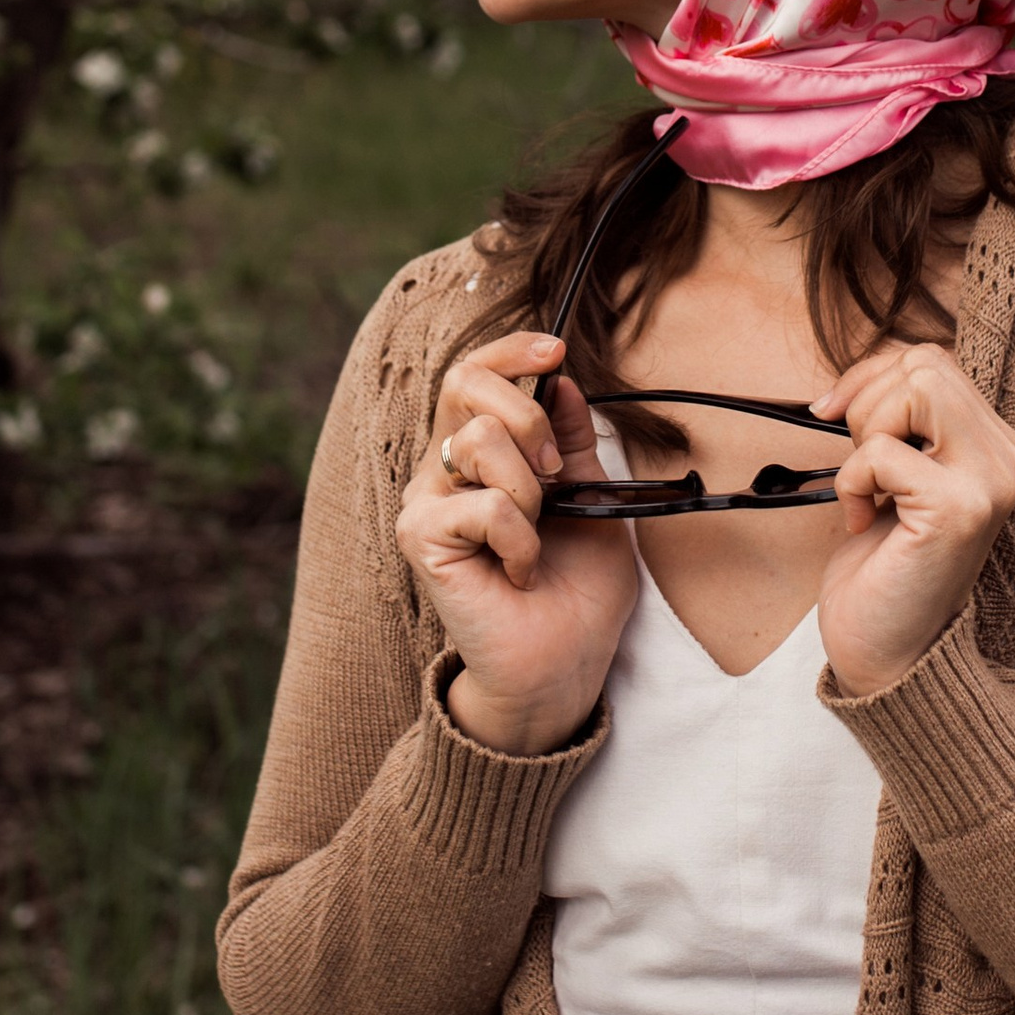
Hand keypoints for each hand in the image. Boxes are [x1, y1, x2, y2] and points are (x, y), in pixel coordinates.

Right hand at [397, 330, 637, 756]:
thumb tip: (562, 380)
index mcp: (482, 453)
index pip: (475, 374)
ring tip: (537, 538)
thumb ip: (576, 440)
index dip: (510, 350)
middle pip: (465, 382)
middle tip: (555, 473)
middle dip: (528, 415)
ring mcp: (427, 501)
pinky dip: (521, 537)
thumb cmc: (576, 590)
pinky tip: (521, 571)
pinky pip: (482, 504)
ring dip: (532, 490)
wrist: (562, 663)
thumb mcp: (593, 498)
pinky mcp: (421, 537)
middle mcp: (445, 470)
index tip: (554, 350)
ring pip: (480, 439)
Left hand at [811, 341, 1014, 699]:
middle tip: (861, 465)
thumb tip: (858, 376)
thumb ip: (903, 421)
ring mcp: (989, 482)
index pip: (934, 360)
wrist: (889, 652)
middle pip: (925, 363)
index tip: (835, 413)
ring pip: (914, 389)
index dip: (873, 375)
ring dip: (864, 437)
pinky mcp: (957, 508)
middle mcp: (1007, 458)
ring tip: (870, 491)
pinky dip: (853, 481)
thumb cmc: (887, 565)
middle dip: (868, 402)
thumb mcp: (900, 473)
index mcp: (996, 445)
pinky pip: (880, 450)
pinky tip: (863, 523)